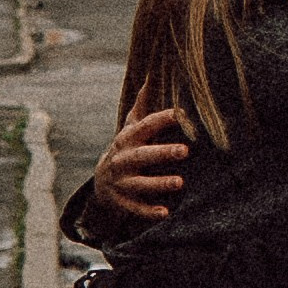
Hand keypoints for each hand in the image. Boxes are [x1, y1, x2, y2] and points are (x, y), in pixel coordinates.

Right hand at [91, 98, 191, 224]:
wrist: (101, 182)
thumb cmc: (126, 149)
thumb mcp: (130, 128)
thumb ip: (143, 106)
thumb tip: (153, 74)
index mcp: (127, 138)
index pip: (145, 127)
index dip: (162, 120)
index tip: (181, 114)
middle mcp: (122, 160)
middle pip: (142, 155)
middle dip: (162, 153)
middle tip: (185, 150)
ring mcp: (121, 182)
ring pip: (140, 184)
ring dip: (159, 183)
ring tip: (180, 182)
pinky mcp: (122, 203)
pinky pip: (136, 209)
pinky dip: (149, 212)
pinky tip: (166, 213)